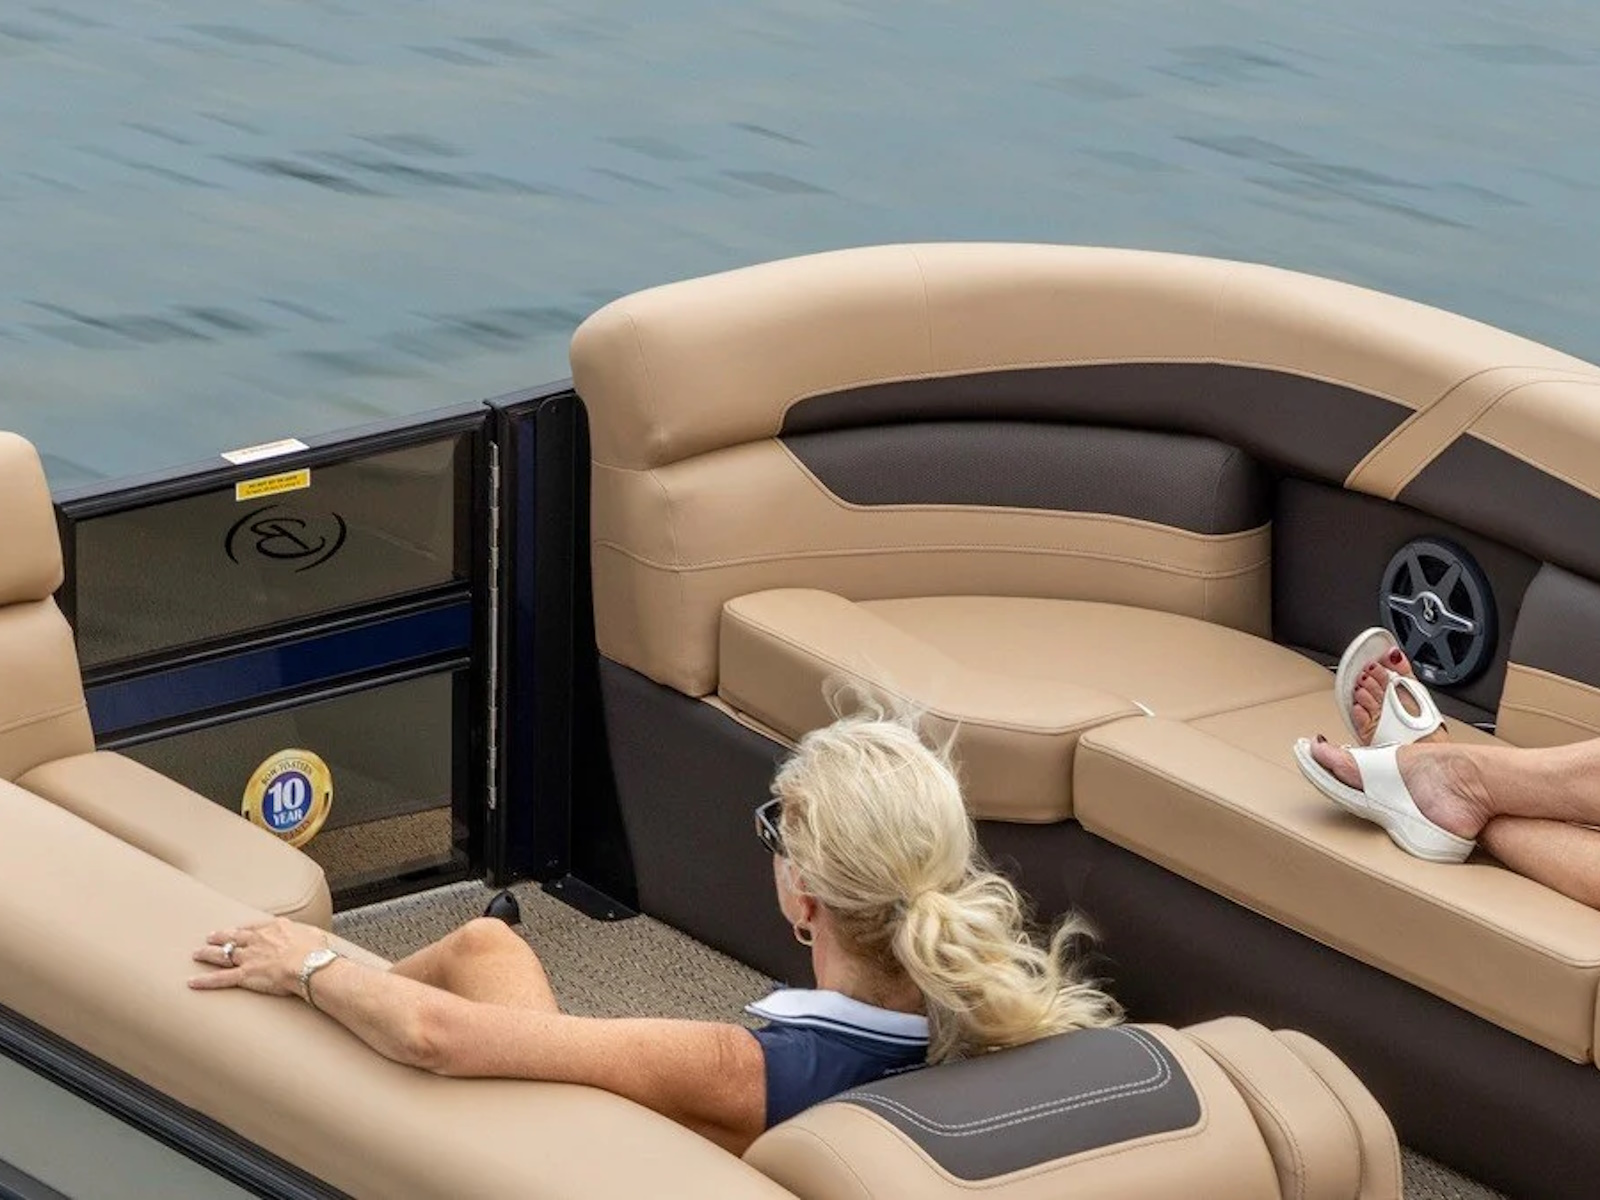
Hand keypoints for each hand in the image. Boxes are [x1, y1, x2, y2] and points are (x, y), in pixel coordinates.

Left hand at [190, 918, 328, 997]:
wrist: (308, 964)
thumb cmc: (315, 951)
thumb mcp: (314, 934)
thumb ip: (306, 935)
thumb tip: (310, 937)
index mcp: (275, 928)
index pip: (254, 927)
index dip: (243, 929)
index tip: (237, 930)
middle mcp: (258, 940)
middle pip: (234, 937)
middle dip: (221, 936)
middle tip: (210, 936)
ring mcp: (249, 957)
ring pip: (223, 954)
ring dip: (208, 953)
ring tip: (197, 954)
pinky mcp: (244, 975)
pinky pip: (220, 979)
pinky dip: (205, 981)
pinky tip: (192, 983)